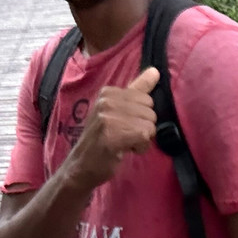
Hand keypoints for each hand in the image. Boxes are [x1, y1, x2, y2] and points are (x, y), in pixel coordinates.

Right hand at [64, 67, 160, 190]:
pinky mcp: (112, 134)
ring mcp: (108, 117)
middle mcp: (107, 101)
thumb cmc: (102, 138)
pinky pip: (145, 136)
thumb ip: (137, 89)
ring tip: (123, 143)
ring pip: (150, 125)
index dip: (140, 116)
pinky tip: (125, 149)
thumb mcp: (117, 109)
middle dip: (143, 127)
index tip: (123, 125)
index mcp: (109, 92)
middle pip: (150, 111)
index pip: (146, 98)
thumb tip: (155, 71)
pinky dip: (140, 147)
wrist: (81, 166)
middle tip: (123, 135)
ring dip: (142, 139)